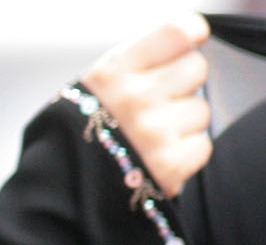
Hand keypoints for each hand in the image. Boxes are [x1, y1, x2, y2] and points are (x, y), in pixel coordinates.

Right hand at [80, 14, 212, 196]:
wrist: (62, 190)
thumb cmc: (84, 132)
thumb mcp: (97, 85)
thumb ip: (137, 61)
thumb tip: (187, 39)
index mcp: (115, 72)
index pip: (177, 33)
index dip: (192, 34)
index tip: (192, 40)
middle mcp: (135, 99)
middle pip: (196, 68)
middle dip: (184, 84)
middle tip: (163, 100)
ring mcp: (154, 133)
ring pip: (201, 110)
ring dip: (184, 123)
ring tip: (156, 134)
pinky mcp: (170, 166)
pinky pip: (202, 145)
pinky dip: (186, 153)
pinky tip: (161, 156)